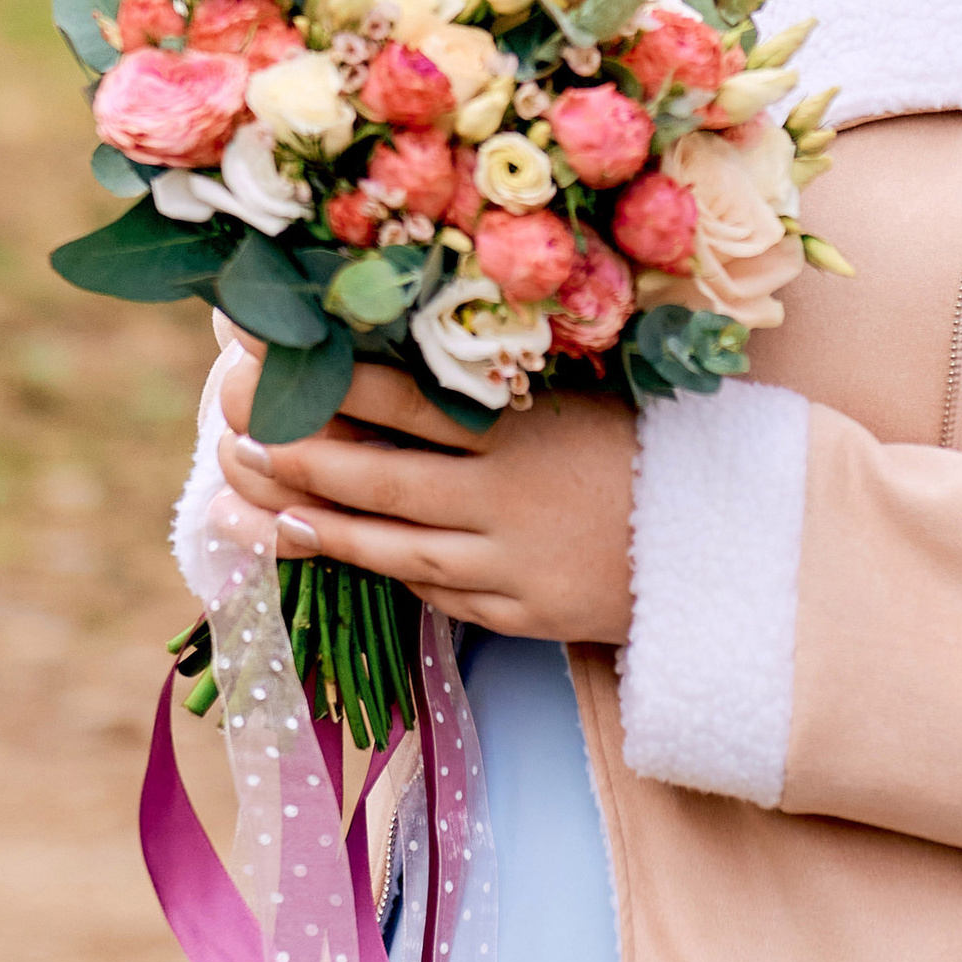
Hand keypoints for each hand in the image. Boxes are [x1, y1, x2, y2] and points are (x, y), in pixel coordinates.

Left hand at [213, 342, 637, 645]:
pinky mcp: (522, 613)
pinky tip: (335, 551)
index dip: (333, 384)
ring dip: (322, 527)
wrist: (725, 541)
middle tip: (235, 438)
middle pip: (384, 482)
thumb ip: (499, 386)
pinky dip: (382, 572)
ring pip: (395, 550)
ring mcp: (513, 563)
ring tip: (261, 506)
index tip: (267, 362)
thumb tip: (408, 348)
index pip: (409, 401)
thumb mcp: (581, 397)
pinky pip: (436, 593)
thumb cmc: (648, 447)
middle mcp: (511, 498)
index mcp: (528, 429)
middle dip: (303, 461)